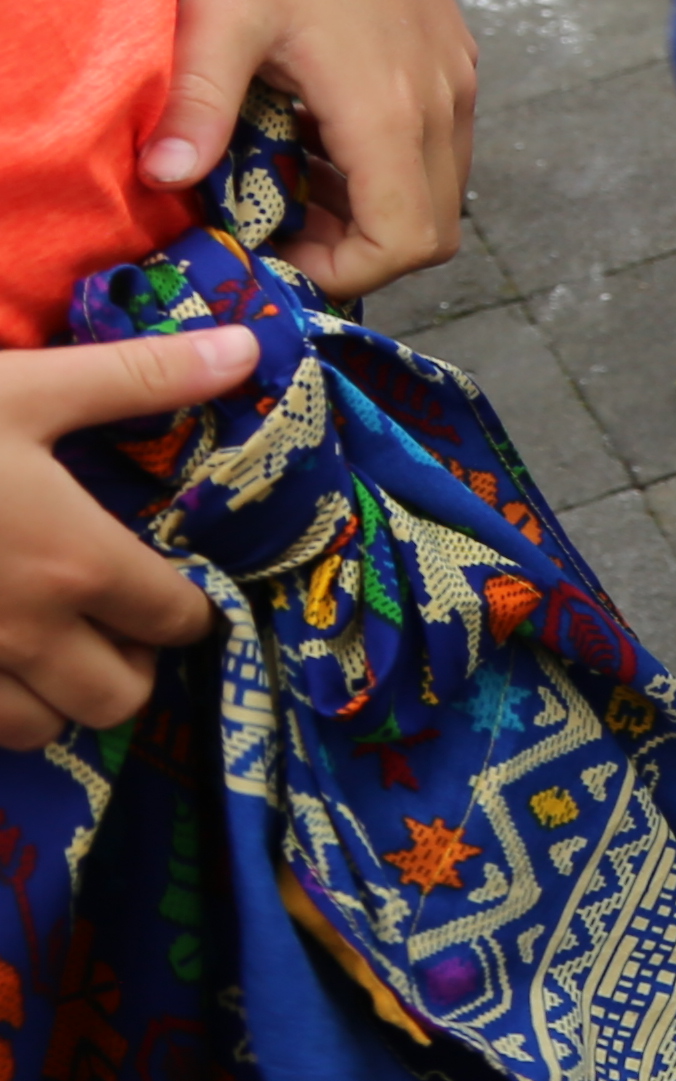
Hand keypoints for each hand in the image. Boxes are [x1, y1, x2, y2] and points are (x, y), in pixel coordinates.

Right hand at [0, 326, 249, 745]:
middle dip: (128, 667)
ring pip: (41, 729)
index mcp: (76, 563)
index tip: (171, 589)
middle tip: (110, 624)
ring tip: (42, 646)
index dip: (185, 610)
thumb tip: (245, 350)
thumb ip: (139, 379)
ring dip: (55, 699)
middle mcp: (26, 635)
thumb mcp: (24, 387)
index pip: (173, 621)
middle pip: (119, 697)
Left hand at [155, 0, 474, 300]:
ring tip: (295, 180)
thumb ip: (198, 105)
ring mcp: (456, 81)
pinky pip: (441, 148)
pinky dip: (389, 168)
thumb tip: (164, 182)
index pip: (404, 241)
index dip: (345, 271)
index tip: (276, 251)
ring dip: (375, 209)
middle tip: (282, 227)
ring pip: (440, 191)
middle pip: (432, 231)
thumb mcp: (217, 18)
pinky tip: (324, 131)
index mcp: (389, 106)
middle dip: (358, 250)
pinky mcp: (455, 61)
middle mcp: (442, 103)